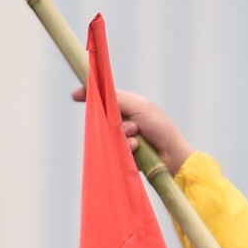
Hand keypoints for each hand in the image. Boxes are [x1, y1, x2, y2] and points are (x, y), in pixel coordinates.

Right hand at [78, 81, 192, 173]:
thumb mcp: (140, 108)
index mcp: (130, 105)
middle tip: (131, 126)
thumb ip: (119, 100)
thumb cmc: (159, 128)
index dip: (91, 95)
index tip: (76, 95)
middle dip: (114, 122)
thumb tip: (102, 93)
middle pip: (105, 117)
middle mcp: (126, 118)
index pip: (106, 97)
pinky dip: (127, 147)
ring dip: (124, 135)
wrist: (171, 154)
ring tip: (137, 138)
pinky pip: (116, 148)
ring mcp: (125, 135)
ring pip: (110, 134)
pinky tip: (137, 148)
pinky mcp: (125, 151)